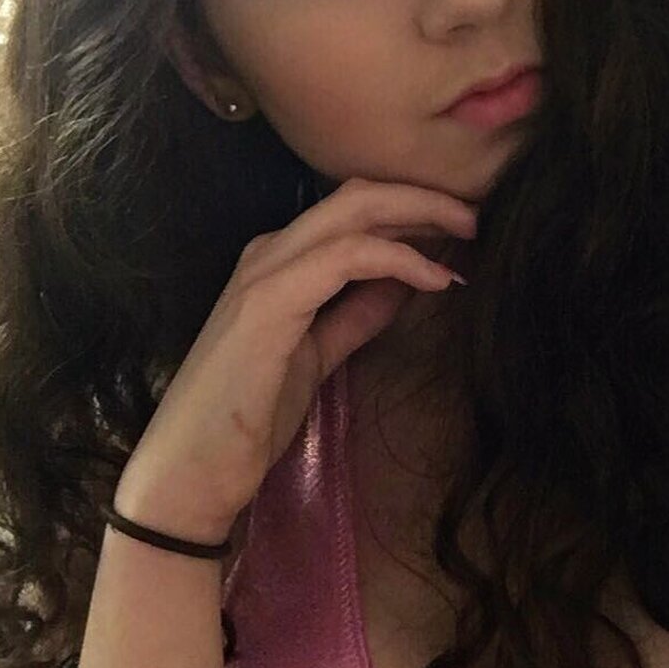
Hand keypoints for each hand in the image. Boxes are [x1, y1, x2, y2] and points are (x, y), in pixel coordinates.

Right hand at [113, 176, 477, 540]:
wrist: (191, 472)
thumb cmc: (247, 418)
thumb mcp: (317, 355)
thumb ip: (355, 316)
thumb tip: (403, 284)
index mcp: (278, 263)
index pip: (352, 211)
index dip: (411, 209)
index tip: (461, 226)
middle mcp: (269, 252)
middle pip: (359, 196)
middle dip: (425, 198)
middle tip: (477, 216)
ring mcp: (264, 271)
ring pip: (354, 211)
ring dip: (421, 215)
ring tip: (469, 233)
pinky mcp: (268, 301)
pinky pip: (346, 257)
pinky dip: (399, 259)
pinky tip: (436, 279)